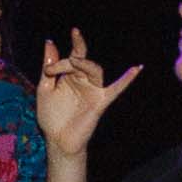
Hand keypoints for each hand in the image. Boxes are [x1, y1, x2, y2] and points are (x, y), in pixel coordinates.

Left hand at [32, 29, 136, 159]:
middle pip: (82, 61)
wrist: (57, 140)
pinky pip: (116, 89)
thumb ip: (49, 67)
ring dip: (84, 64)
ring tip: (73, 61)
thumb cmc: (51, 116)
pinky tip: (137, 68)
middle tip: (52, 70)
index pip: (72, 57)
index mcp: (71, 76)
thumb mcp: (45, 88)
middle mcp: (84, 80)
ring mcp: (93, 90)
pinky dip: (127, 79)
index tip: (48, 64)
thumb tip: (49, 42)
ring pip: (95, 70)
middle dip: (68, 61)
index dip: (62, 57)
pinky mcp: (100, 102)